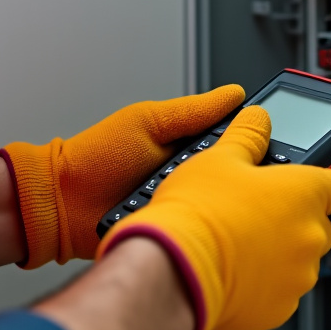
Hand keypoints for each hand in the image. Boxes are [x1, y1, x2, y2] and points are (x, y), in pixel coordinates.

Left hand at [0, 85, 244, 267]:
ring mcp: (181, 207)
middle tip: (215, 174)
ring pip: (218, 210)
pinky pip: (195, 235)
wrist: (60, 205)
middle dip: (230, 178)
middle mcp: (189, 177)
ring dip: (211, 207)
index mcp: (187, 146)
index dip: (253, 143)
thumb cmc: (95, 158)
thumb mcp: (147, 121)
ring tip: (194, 199)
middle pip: (233, 179)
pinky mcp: (171, 235)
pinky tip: (189, 227)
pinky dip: (193, 231)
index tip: (271, 142)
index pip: (235, 143)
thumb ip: (193, 111)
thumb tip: (235, 94)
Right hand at [97, 105, 330, 329]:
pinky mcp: (280, 309)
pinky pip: (279, 292)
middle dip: (290, 219)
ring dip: (275, 253)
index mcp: (305, 192)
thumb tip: (257, 118)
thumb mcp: (218, 157)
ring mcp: (299, 276)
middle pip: (316, 224)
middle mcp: (311, 235)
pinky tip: (231, 270)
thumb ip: (247, 136)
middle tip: (252, 212)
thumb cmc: (198, 211)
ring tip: (234, 243)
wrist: (174, 268)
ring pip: (296, 260)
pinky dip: (261, 284)